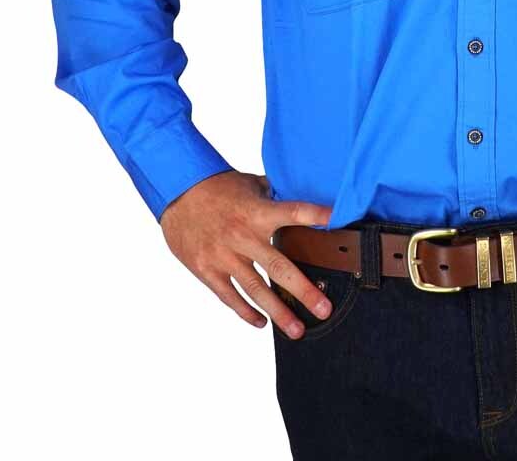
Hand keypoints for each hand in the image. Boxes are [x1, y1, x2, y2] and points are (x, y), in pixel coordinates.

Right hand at [159, 170, 333, 339]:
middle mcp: (243, 236)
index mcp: (258, 212)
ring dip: (278, 312)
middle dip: (303, 291)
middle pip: (279, 267)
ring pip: (255, 290)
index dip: (316, 216)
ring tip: (297, 330)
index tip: (338, 222)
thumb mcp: (252, 185)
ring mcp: (224, 256)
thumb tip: (304, 199)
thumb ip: (276, 197)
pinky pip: (230, 296)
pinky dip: (246, 312)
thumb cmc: (220, 187)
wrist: (178, 192)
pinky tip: (262, 323)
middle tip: (324, 310)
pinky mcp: (207, 270)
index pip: (294, 212)